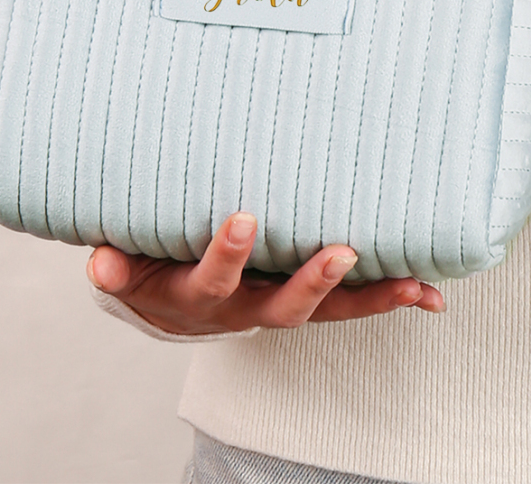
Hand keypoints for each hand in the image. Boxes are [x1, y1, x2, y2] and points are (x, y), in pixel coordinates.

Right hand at [86, 212, 445, 334]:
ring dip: (372, 298)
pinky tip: (432, 294)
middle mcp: (247, 310)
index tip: (243, 218)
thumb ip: (118, 266)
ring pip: (330, 313)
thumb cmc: (154, 266)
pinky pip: (355, 306)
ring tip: (414, 286)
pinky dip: (391, 300)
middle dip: (311, 281)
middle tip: (342, 253)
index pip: (214, 280)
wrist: (171, 303)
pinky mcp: (312, 301)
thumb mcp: (130, 268)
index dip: (228, 255)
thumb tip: (98, 261)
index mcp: (201, 297)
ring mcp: (281, 307)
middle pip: (282, 307)